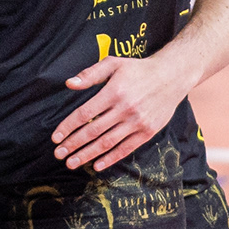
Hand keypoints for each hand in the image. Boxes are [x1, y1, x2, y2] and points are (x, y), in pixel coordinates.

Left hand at [50, 55, 192, 170]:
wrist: (172, 76)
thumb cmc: (138, 69)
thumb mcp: (114, 63)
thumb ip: (90, 74)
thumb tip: (69, 84)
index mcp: (114, 91)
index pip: (85, 113)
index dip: (68, 126)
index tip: (56, 137)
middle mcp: (125, 109)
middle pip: (93, 131)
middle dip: (73, 144)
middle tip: (58, 154)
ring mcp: (137, 122)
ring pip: (107, 143)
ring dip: (87, 155)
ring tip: (71, 163)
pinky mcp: (147, 132)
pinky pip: (126, 148)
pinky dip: (110, 158)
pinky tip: (97, 165)